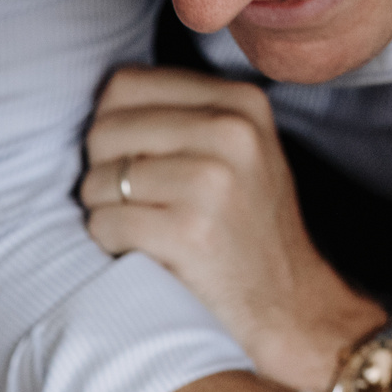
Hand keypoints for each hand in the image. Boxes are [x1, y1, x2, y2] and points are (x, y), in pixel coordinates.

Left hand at [77, 67, 379, 391]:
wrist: (291, 306)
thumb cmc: (249, 229)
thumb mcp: (240, 151)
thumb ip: (185, 115)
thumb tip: (104, 102)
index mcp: (240, 103)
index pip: (125, 85)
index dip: (109, 125)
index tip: (128, 158)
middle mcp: (231, 133)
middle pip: (105, 130)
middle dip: (102, 170)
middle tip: (128, 200)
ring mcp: (213, 183)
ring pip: (100, 180)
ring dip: (103, 210)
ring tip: (139, 227)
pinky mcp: (190, 233)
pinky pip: (106, 223)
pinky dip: (110, 242)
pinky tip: (139, 251)